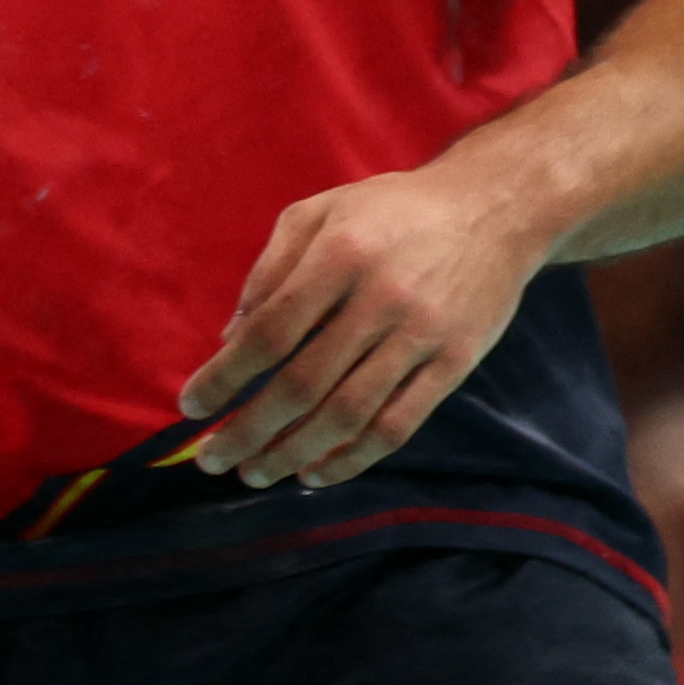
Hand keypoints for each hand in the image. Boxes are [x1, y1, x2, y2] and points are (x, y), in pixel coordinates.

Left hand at [173, 154, 556, 490]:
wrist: (492, 210)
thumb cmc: (389, 210)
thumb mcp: (318, 212)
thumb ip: (269, 271)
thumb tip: (229, 338)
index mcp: (338, 256)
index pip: (270, 332)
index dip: (226, 376)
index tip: (191, 405)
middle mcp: (379, 300)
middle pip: (304, 383)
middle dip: (250, 429)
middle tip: (214, 459)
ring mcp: (421, 337)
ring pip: (349, 414)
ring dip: (295, 452)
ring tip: (256, 473)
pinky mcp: (454, 364)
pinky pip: (399, 425)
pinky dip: (354, 457)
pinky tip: (317, 474)